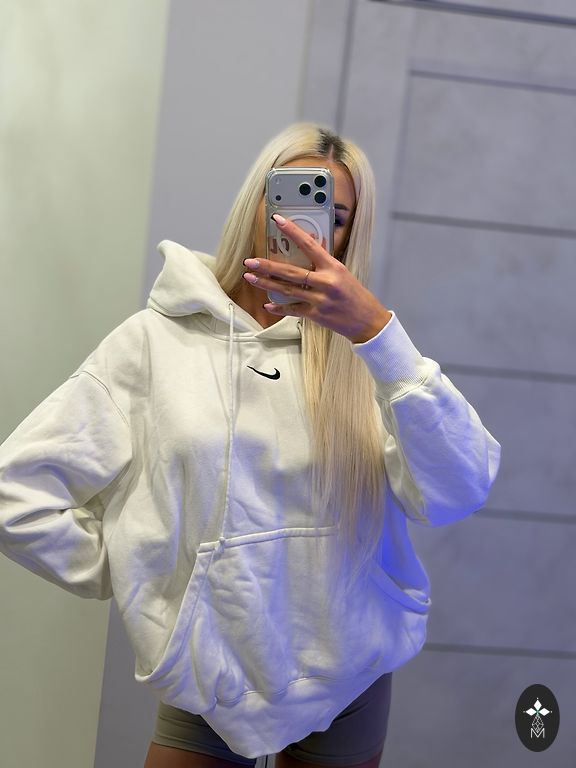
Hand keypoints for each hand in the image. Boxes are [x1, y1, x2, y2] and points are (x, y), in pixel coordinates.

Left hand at [242, 214, 391, 342]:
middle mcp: (325, 282)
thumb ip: (324, 263)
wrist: (368, 321)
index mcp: (333, 267)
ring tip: (250, 277)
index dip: (292, 231)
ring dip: (266, 283)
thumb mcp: (342, 273)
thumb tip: (308, 247)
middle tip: (250, 260)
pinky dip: (279, 308)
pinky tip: (267, 304)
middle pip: (291, 272)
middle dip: (268, 266)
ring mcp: (320, 300)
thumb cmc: (355, 295)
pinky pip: (293, 310)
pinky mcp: (316, 315)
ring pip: (287, 290)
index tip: (277, 220)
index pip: (309, 244)